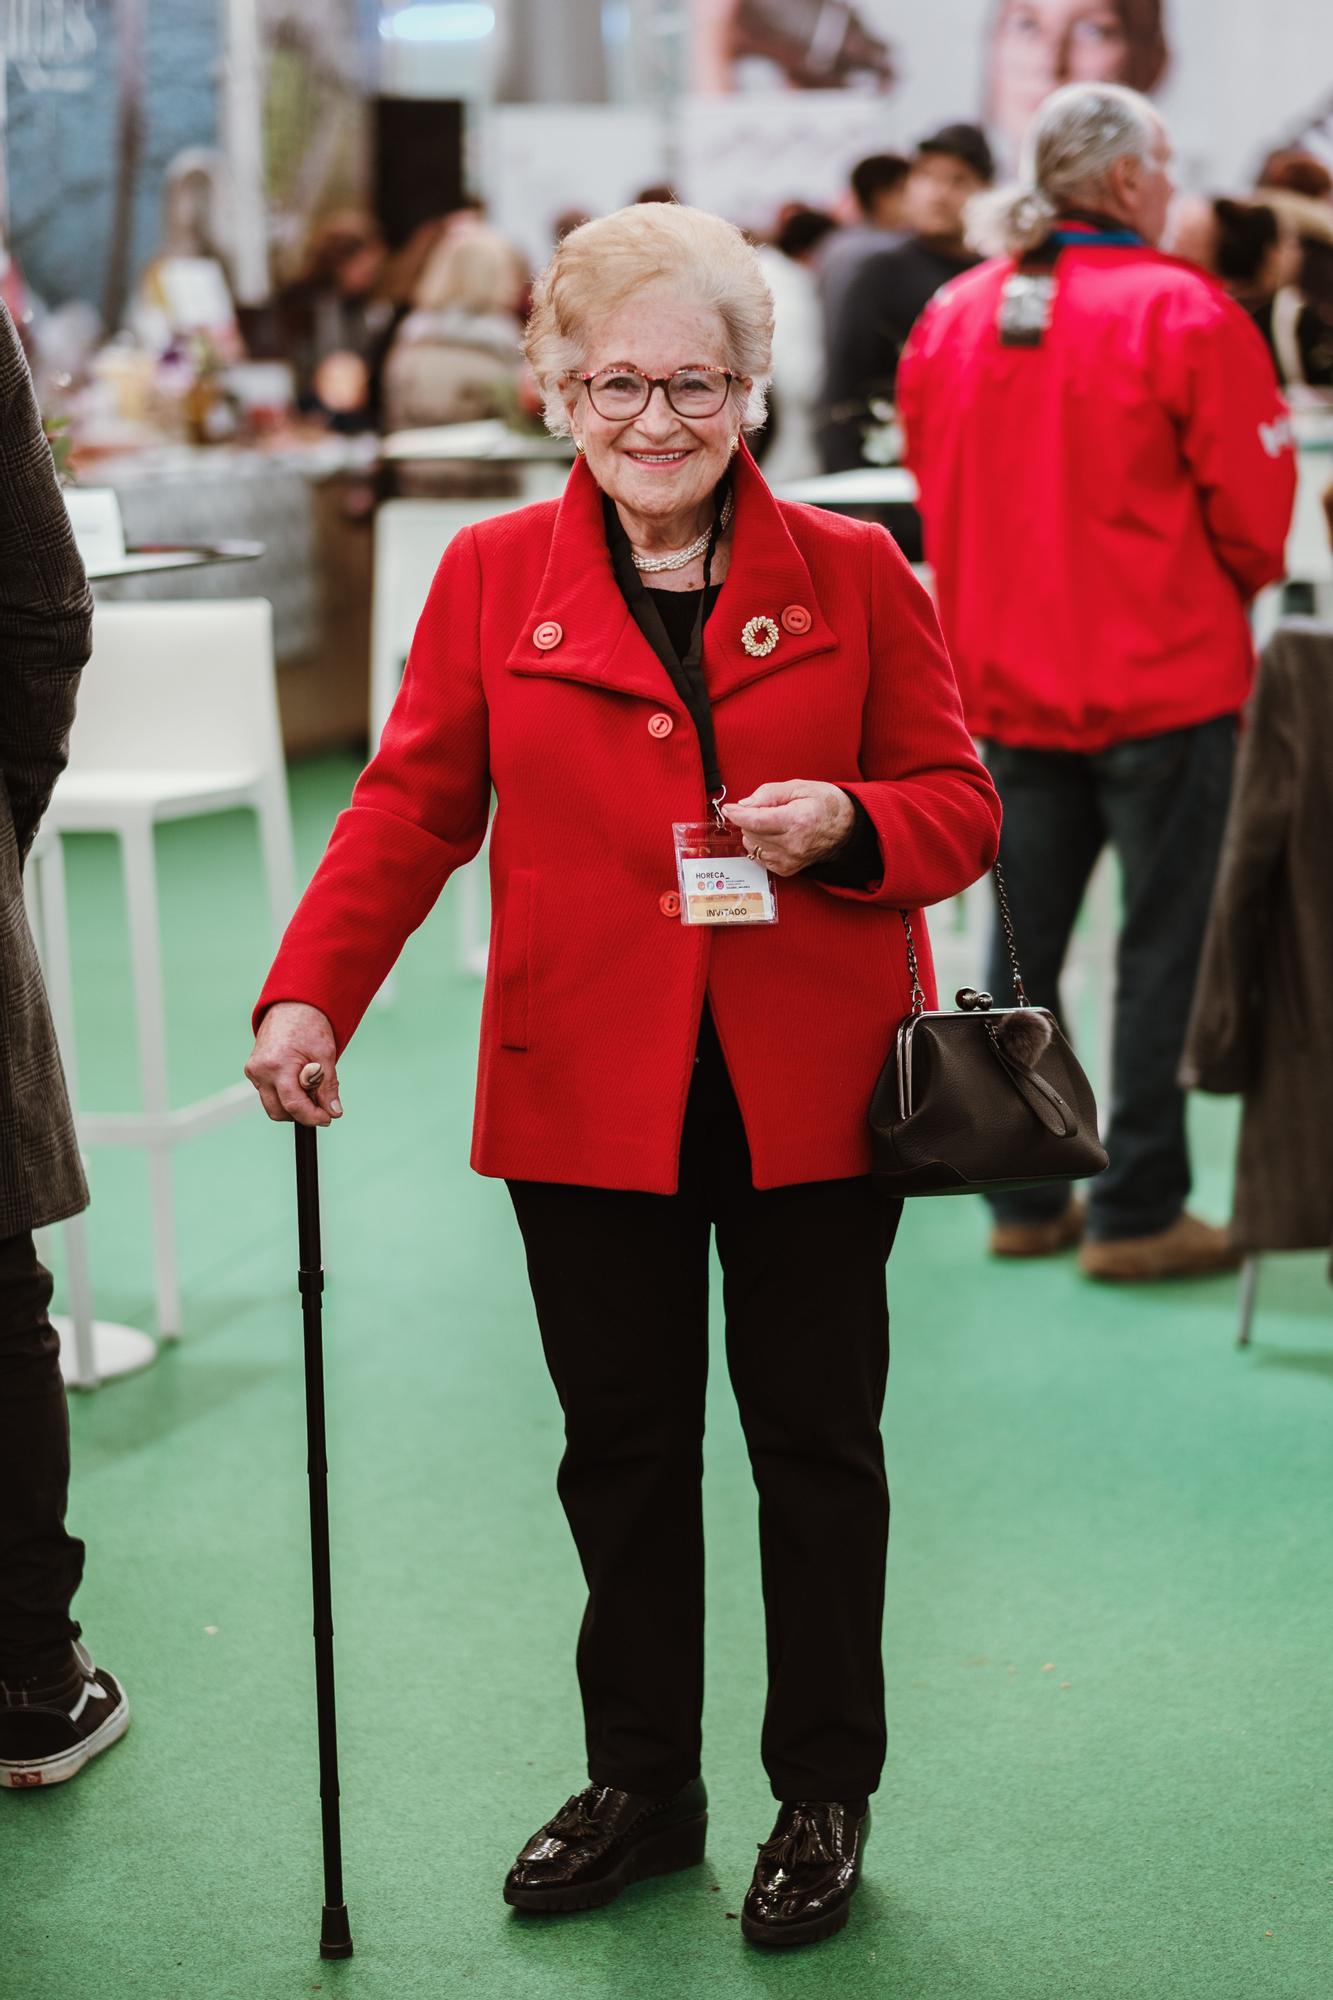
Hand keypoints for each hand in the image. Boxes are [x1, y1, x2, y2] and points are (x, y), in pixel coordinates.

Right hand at [244, 1001, 341, 1127]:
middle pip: (278, 1111)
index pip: (293, 1104)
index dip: (312, 1116)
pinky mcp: (253, 1071)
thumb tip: (333, 1111)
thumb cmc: (309, 1027)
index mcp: (277, 1064)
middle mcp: (260, 1070)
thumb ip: (328, 1086)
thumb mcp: (325, 1056)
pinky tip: (298, 1081)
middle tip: (321, 1106)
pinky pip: (269, 1093)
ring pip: (272, 1105)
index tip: (328, 1118)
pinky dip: (285, 1094)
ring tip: (310, 1088)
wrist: (292, 1007)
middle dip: (301, 1114)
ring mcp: (253, 1071)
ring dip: (293, 1105)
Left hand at [722, 781, 855, 877]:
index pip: (755, 821)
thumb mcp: (800, 787)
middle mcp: (792, 845)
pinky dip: (761, 844)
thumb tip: (745, 804)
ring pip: (752, 845)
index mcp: (796, 821)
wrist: (846, 829)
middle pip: (751, 833)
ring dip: (754, 832)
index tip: (729, 808)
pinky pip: (759, 856)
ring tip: (773, 822)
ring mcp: (789, 860)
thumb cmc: (826, 805)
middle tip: (766, 808)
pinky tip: (775, 835)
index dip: (737, 814)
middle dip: (749, 818)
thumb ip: (769, 794)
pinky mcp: (786, 869)